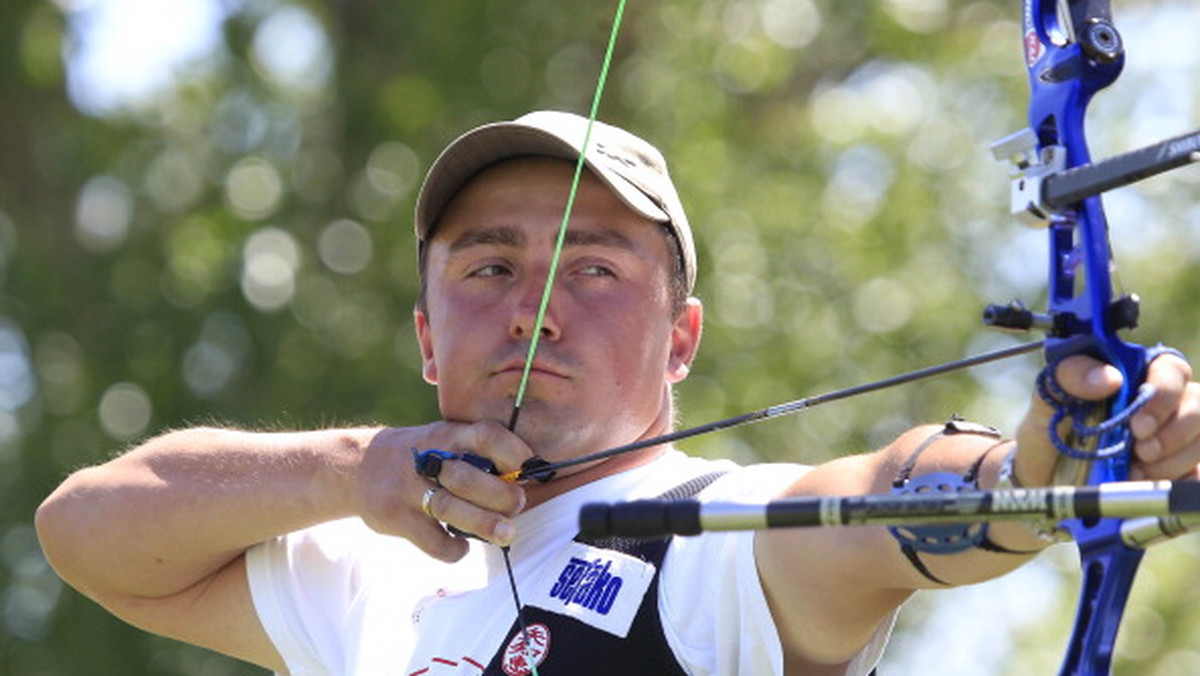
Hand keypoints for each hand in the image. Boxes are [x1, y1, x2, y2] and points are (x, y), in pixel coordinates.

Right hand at [355, 421, 532, 560]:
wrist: (355, 467)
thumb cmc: (417, 456)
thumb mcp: (442, 439)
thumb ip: (476, 454)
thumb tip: (525, 479)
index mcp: (446, 436)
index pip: (484, 435)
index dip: (511, 450)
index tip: (527, 465)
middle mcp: (427, 460)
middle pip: (469, 478)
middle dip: (500, 495)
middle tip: (517, 504)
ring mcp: (408, 489)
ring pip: (450, 508)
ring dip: (484, 523)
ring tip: (505, 533)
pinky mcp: (396, 517)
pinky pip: (431, 540)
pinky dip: (453, 548)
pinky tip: (461, 547)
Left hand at [1014, 353, 1199, 484]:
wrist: (1044, 476)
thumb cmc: (1051, 430)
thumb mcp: (1049, 399)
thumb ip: (1071, 377)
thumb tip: (1110, 378)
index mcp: (1137, 377)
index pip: (1172, 370)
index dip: (1164, 394)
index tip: (1139, 424)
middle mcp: (1164, 405)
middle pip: (1198, 407)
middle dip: (1173, 434)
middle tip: (1141, 451)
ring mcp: (1174, 439)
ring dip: (1170, 462)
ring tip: (1132, 473)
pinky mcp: (1178, 472)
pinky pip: (1197, 477)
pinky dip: (1175, 483)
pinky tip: (1143, 485)